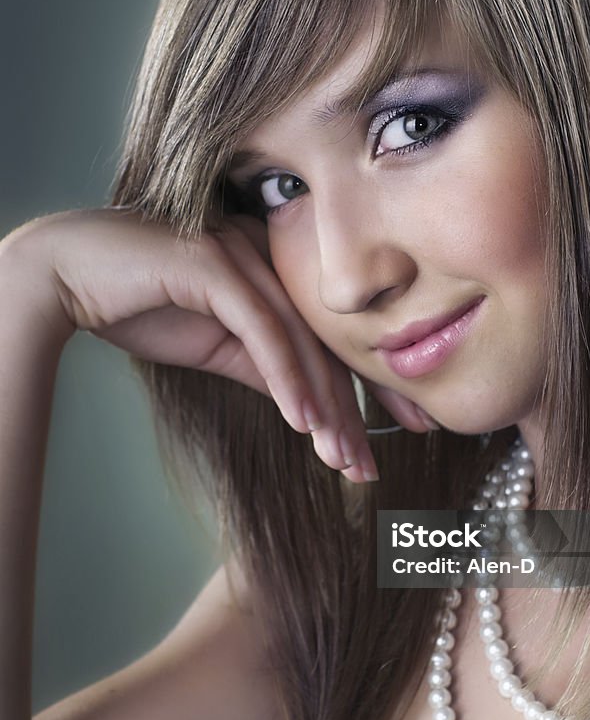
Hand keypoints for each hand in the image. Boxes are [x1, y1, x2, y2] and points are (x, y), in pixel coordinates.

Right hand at [3, 208, 436, 480]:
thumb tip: (307, 404)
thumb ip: (264, 364)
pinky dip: (286, 380)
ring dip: (323, 407)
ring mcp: (244, 253)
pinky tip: (303, 424)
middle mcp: (268, 256)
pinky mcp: (216, 263)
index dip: (363, 389)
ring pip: (300, 341)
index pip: (327, 338)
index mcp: (274, 271)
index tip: (389, 435)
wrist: (68, 274)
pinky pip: (262, 330)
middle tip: (369, 466)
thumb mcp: (217, 346)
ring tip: (342, 460)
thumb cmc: (141, 303)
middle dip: (352, 410)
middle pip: (323, 342)